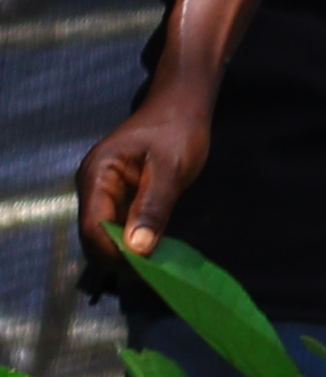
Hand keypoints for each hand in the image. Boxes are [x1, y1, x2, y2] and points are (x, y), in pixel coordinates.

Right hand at [78, 81, 213, 263]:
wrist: (181, 105)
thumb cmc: (177, 130)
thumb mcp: (171, 168)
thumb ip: (154, 206)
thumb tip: (138, 249)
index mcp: (97, 176)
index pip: (93, 227)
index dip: (114, 252)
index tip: (144, 267)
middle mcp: (93, 187)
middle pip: (94, 236)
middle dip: (120, 257)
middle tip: (156, 270)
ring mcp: (104, 193)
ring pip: (105, 235)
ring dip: (128, 252)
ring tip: (158, 264)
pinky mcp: (119, 197)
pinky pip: (119, 226)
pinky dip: (135, 241)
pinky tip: (156, 250)